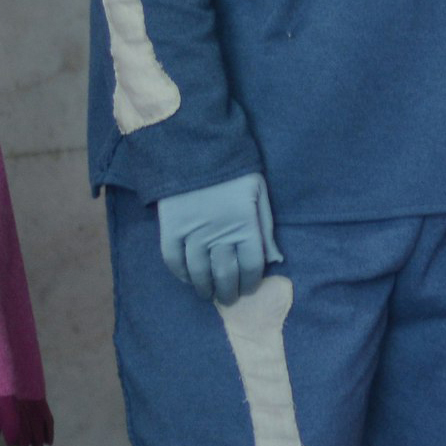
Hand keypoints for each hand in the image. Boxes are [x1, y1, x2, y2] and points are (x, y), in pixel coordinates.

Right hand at [157, 173, 283, 305]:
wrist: (196, 146)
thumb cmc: (233, 170)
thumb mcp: (259, 194)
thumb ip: (266, 229)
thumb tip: (275, 259)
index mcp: (245, 225)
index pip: (250, 267)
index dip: (250, 282)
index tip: (248, 288)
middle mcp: (219, 234)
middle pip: (225, 275)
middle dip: (228, 292)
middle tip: (228, 298)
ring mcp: (192, 233)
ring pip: (198, 273)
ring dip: (205, 288)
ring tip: (209, 294)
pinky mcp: (170, 229)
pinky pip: (173, 260)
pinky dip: (181, 274)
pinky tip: (188, 278)